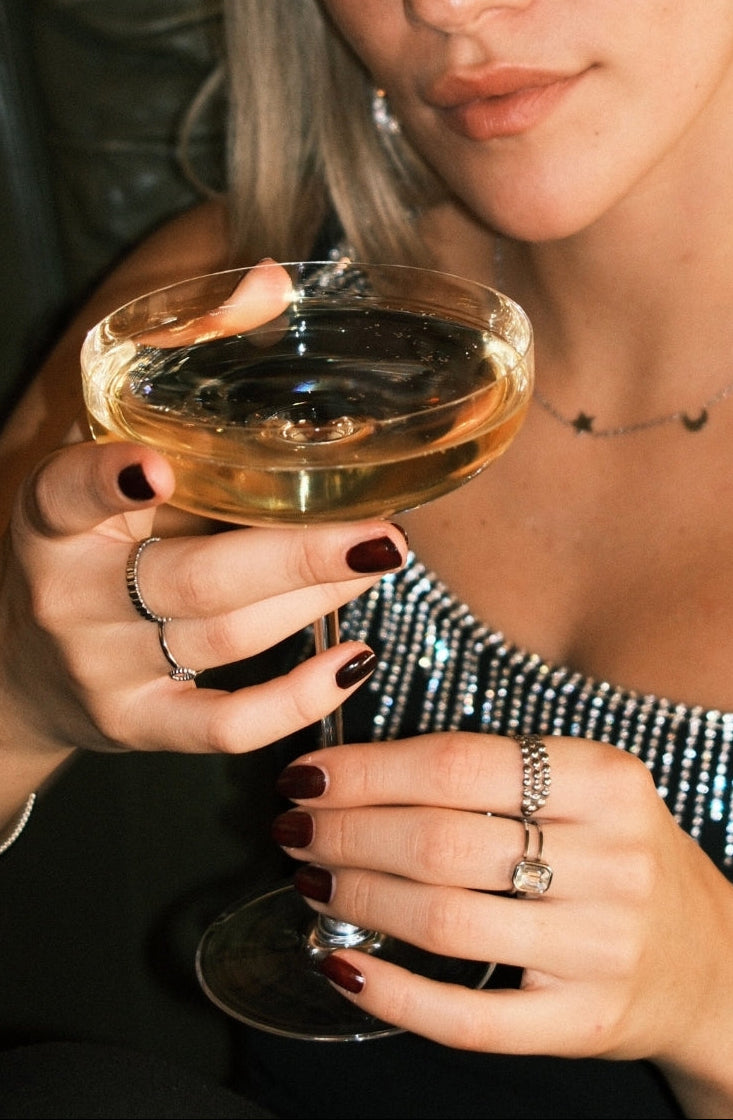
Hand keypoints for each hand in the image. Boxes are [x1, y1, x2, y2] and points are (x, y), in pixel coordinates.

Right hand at [0, 438, 405, 768]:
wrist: (25, 672)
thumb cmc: (84, 557)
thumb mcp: (94, 500)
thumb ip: (158, 456)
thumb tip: (285, 409)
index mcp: (53, 524)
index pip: (67, 496)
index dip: (110, 481)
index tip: (161, 468)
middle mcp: (71, 599)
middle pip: (195, 579)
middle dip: (299, 556)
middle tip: (380, 534)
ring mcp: (105, 670)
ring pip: (229, 637)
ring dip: (316, 599)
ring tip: (378, 560)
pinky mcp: (139, 726)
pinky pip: (227, 725)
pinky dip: (299, 700)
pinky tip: (354, 661)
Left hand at [273, 732, 732, 1097]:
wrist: (706, 958)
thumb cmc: (619, 856)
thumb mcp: (586, 790)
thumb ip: (492, 773)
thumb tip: (357, 772)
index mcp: (605, 781)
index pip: (456, 763)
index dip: (364, 770)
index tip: (307, 775)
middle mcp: (611, 860)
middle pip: (440, 841)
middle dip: (345, 833)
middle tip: (295, 830)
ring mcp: (600, 948)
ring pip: (444, 921)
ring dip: (354, 899)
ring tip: (311, 882)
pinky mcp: (582, 1022)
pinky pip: (467, 1018)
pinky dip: (391, 994)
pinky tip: (341, 967)